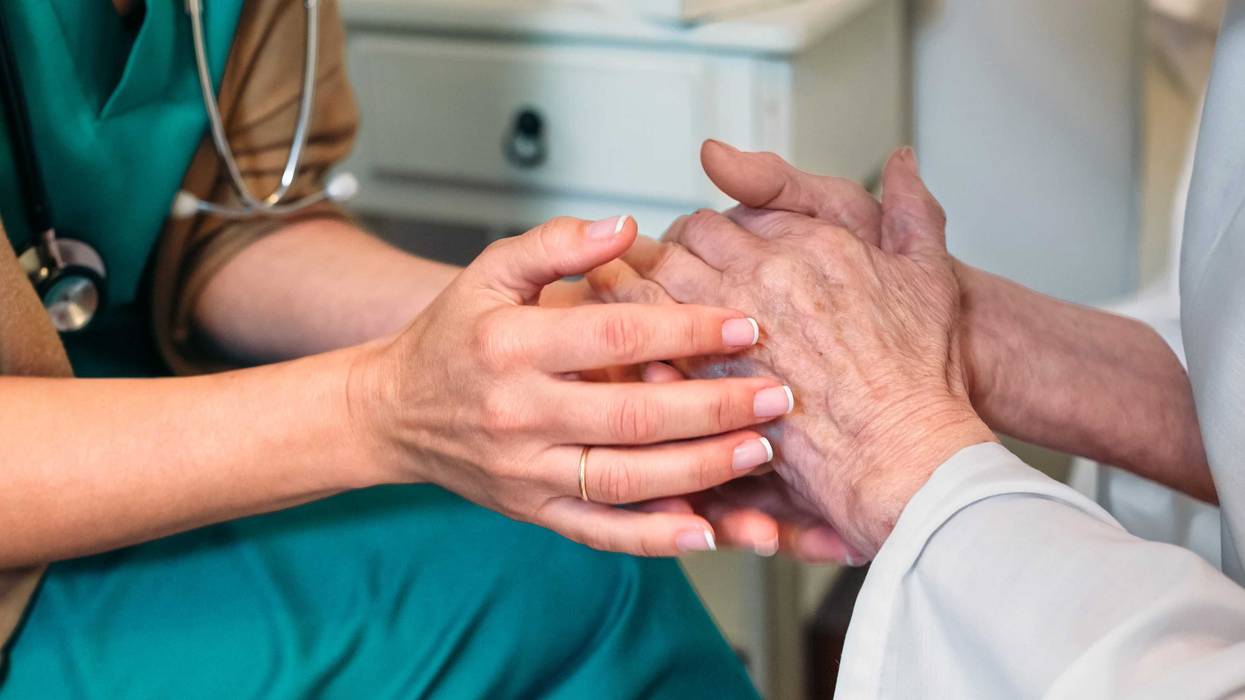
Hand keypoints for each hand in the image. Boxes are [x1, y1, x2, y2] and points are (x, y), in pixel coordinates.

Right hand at [348, 215, 793, 556]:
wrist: (394, 412)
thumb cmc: (451, 336)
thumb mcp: (490, 272)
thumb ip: (557, 244)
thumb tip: (625, 227)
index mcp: (510, 345)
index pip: (612, 337)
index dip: (685, 329)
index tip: (745, 325)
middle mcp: (518, 413)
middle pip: (632, 416)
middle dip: (715, 405)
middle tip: (777, 395)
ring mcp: (526, 470)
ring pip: (625, 479)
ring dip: (701, 469)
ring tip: (760, 451)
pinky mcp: (534, 510)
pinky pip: (599, 531)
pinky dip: (653, 537)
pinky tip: (706, 530)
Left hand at [591, 150, 996, 557]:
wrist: (906, 449)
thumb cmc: (918, 373)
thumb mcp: (926, 273)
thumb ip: (910, 207)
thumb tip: (901, 158)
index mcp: (810, 242)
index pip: (733, 212)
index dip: (708, 230)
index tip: (701, 246)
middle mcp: (767, 274)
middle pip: (688, 239)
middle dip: (670, 250)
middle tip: (658, 268)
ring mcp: (733, 323)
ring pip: (660, 278)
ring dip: (640, 282)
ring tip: (626, 296)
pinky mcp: (710, 376)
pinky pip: (649, 336)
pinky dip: (630, 331)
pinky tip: (623, 342)